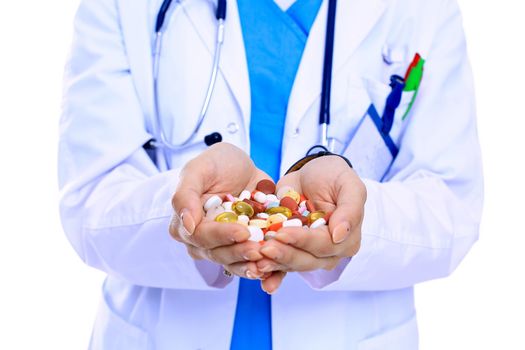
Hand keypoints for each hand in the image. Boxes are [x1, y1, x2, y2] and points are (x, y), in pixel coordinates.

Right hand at [170, 143, 269, 279]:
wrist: (242, 166)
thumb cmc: (215, 164)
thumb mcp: (198, 169)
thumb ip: (185, 195)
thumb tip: (186, 225)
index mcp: (186, 225)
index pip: (201, 236)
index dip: (221, 236)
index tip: (242, 231)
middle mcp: (203, 242)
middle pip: (218, 254)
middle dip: (239, 252)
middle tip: (259, 249)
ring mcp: (224, 247)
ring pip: (234, 263)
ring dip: (251, 265)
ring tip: (268, 260)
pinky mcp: (244, 248)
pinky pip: (252, 263)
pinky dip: (263, 268)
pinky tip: (275, 269)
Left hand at [256, 156, 365, 290]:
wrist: (311, 174)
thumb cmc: (333, 177)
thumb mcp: (349, 185)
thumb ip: (350, 209)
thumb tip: (339, 235)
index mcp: (346, 240)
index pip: (324, 244)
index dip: (303, 240)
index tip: (282, 233)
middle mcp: (329, 253)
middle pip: (307, 260)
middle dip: (285, 254)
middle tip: (264, 248)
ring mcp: (308, 254)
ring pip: (291, 265)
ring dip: (273, 264)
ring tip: (255, 259)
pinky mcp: (290, 251)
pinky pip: (280, 266)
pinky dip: (269, 272)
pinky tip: (255, 272)